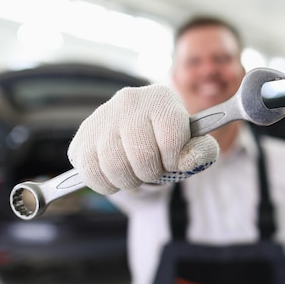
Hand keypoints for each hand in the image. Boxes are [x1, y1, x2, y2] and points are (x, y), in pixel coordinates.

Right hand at [68, 85, 218, 194]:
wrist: (137, 135)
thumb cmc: (168, 142)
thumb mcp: (191, 144)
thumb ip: (202, 151)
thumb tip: (188, 160)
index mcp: (160, 98)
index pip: (171, 140)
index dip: (174, 160)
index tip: (171, 159)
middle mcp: (128, 101)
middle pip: (142, 157)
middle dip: (151, 174)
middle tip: (151, 169)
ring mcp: (101, 118)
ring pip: (115, 168)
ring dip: (129, 181)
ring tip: (134, 173)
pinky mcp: (81, 137)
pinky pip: (91, 174)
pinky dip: (107, 185)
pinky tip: (116, 176)